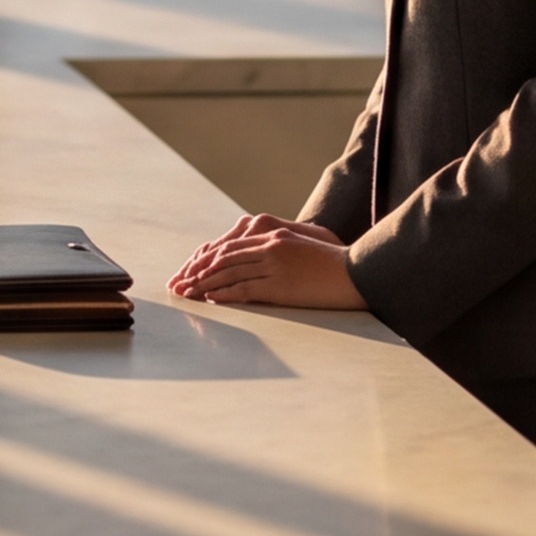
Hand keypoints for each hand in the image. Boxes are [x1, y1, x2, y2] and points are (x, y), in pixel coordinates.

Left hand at [167, 213, 361, 310]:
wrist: (356, 272)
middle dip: (198, 272)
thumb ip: (275, 251)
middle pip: (223, 258)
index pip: (229, 246)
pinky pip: (244, 289)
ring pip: (229, 273)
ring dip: (204, 285)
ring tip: (187, 294)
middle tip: (179, 284)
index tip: (190, 270)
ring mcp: (274, 264)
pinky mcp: (279, 284)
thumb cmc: (329, 264)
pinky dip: (224, 294)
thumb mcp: (298, 249)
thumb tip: (252, 264)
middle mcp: (269, 246)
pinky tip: (210, 300)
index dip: (207, 259)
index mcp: (272, 235)